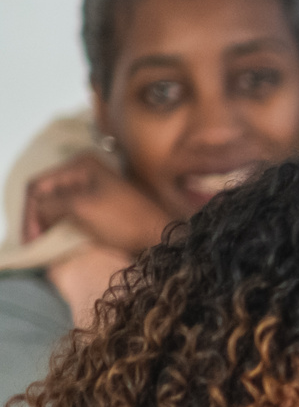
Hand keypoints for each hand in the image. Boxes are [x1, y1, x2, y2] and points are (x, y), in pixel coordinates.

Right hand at [24, 153, 170, 252]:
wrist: (160, 236)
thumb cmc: (123, 220)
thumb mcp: (81, 207)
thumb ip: (50, 205)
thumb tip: (37, 210)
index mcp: (80, 165)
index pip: (38, 185)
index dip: (30, 211)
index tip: (31, 237)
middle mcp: (85, 172)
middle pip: (46, 193)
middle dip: (37, 216)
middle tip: (34, 241)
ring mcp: (93, 188)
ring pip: (57, 204)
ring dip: (47, 222)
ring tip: (42, 241)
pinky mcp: (100, 205)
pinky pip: (71, 212)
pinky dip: (62, 224)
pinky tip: (58, 237)